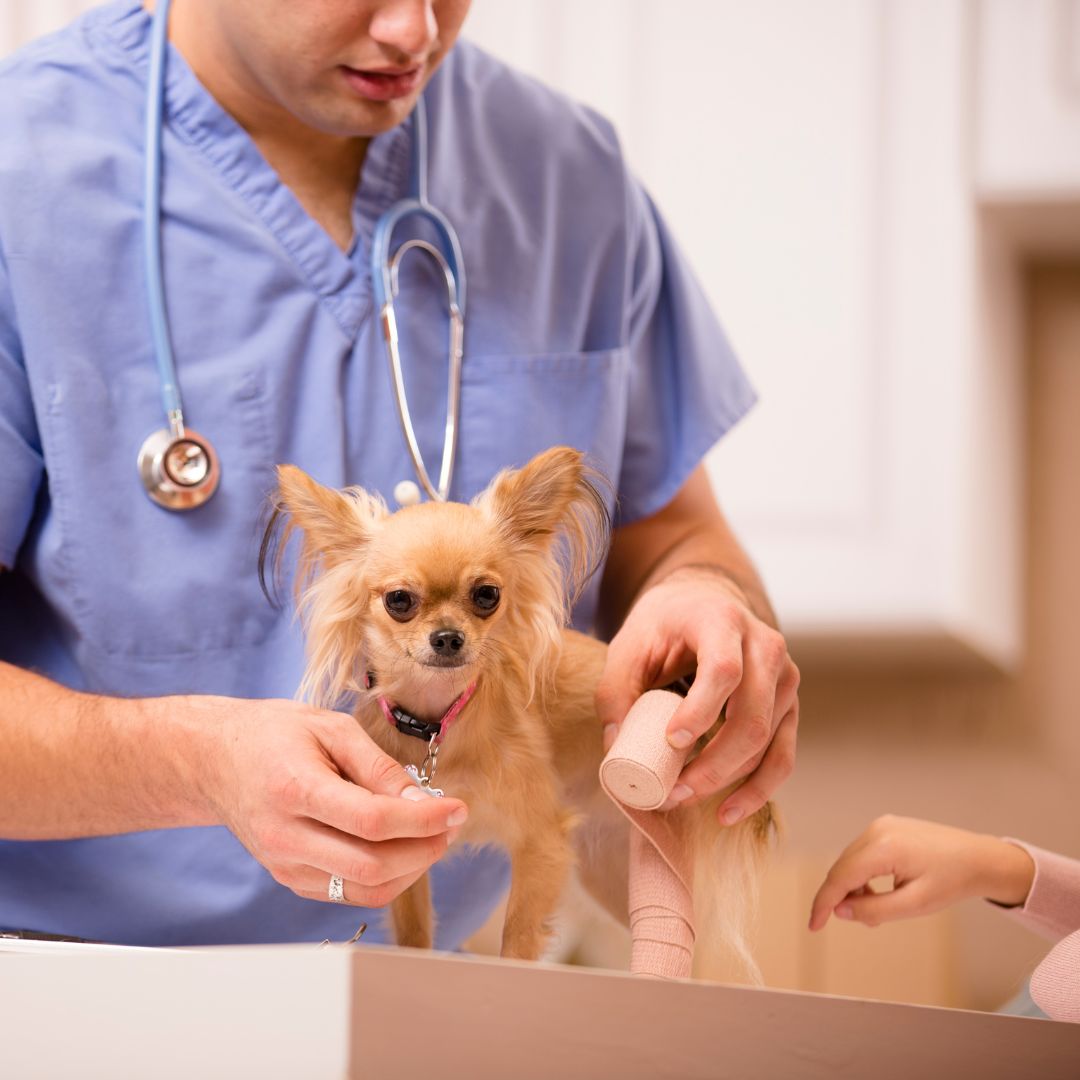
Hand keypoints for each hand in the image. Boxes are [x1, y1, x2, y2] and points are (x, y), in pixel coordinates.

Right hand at [180, 696, 467, 906]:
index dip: (423, 821)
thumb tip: (424, 802)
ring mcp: (285, 865)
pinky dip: (385, 877)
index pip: (372, 822)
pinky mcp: (290, 879)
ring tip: (431, 835)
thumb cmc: (275, 735)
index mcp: (295, 789)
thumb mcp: (332, 728)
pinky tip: (400, 848)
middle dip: (425, 849)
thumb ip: (379, 767)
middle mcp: (286, 836)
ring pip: (364, 890)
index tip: (457, 809)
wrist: (216, 760)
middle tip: (451, 823)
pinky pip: (348, 893)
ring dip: (411, 869)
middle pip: (372, 866)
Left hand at [595, 566, 798, 824]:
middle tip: (672, 790)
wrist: (703, 603)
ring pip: (768, 740)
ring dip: (729, 780)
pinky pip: (782, 754)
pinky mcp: (788, 704)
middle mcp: (765, 646)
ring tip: (685, 799)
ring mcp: (784, 676)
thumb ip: (615, 690)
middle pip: (751, 714)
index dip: (701, 710)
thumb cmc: (662, 625)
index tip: (673, 742)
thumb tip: (616, 746)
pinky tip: (727, 810)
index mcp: (722, 621)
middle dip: (713, 763)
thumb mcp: (629, 644)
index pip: (724, 670)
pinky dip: (757, 788)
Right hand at [808, 815, 1035, 929]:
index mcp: (883, 847)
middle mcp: (876, 830)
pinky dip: (862, 874)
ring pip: (850, 861)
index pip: (840, 877)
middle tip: (850, 922)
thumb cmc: (953, 881)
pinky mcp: (886, 827)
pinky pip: (862, 853)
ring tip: (874, 910)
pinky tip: (877, 890)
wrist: (980, 858)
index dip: (823, 903)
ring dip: (852, 887)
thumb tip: (840, 911)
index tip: (814, 926)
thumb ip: (874, 910)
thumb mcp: (915, 905)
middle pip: (841, 868)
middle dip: (839, 897)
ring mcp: (881, 825)